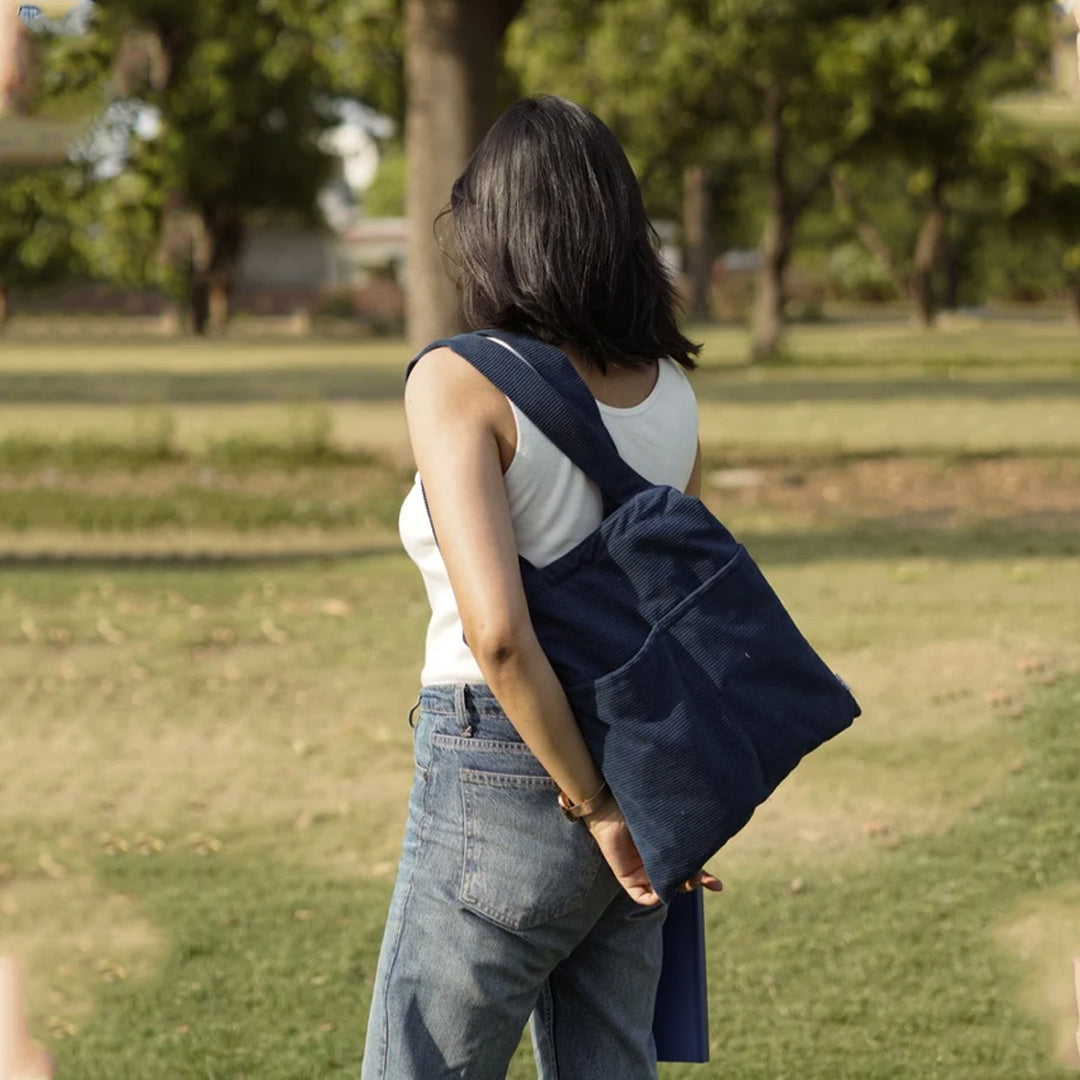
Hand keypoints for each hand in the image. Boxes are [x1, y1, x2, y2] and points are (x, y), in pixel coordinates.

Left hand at [583, 797, 723, 905]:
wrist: (612, 805)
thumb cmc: (641, 811)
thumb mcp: (669, 830)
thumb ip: (683, 846)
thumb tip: (699, 867)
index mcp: (667, 850)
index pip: (688, 868)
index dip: (704, 878)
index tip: (718, 886)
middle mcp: (656, 862)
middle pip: (679, 882)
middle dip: (692, 881)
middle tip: (697, 874)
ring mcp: (642, 871)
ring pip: (665, 891)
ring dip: (676, 888)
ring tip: (681, 876)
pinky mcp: (627, 877)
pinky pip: (643, 897)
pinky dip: (655, 897)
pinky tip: (661, 888)